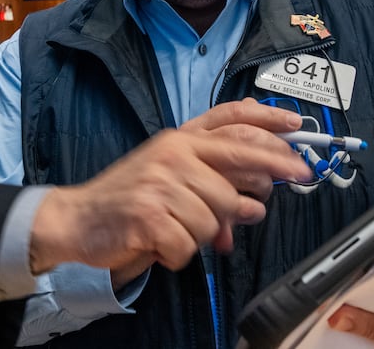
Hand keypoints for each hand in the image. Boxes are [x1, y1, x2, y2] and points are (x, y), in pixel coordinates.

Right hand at [28, 99, 311, 283]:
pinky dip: (180, 254)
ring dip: (207, 233)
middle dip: (274, 170)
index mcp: (179, 140)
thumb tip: (256, 201)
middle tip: (290, 183)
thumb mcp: (169, 176)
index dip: (267, 119)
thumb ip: (212, 181)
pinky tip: (164, 245)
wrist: (78, 219)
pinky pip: (192, 243)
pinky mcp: (150, 213)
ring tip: (182, 231)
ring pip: (220, 212)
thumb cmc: (127, 199)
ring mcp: (161, 181)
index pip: (230, 119)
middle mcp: (173, 153)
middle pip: (240, 159)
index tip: (296, 125)